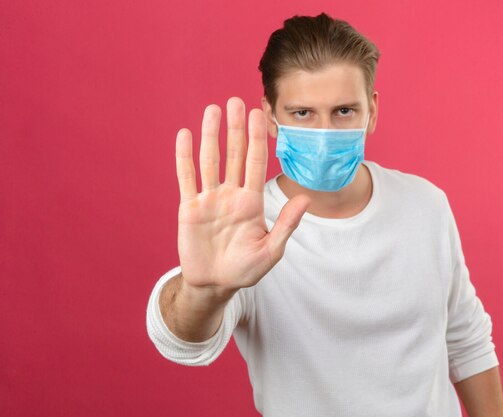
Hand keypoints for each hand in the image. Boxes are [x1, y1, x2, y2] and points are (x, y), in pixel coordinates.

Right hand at [175, 97, 309, 294]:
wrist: (216, 284)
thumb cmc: (246, 270)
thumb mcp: (271, 250)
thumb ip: (286, 224)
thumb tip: (306, 199)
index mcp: (251, 201)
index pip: (255, 162)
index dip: (257, 138)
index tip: (259, 113)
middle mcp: (231, 195)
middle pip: (234, 154)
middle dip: (236, 128)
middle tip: (235, 101)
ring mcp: (209, 199)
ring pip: (210, 160)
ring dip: (210, 135)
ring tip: (212, 110)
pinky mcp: (189, 208)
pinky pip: (187, 178)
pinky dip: (185, 157)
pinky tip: (185, 135)